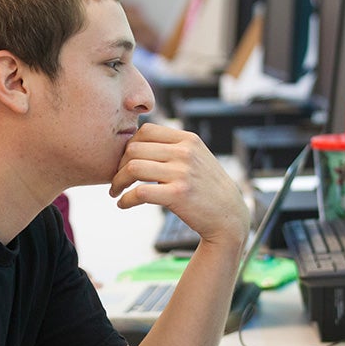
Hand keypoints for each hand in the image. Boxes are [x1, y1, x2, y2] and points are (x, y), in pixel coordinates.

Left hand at [109, 123, 247, 245]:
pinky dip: (125, 199)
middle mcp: (185, 152)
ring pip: (133, 168)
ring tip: (116, 191)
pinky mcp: (178, 195)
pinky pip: (140, 192)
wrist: (228, 215)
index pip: (146, 131)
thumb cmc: (207, 188)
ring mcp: (182, 173)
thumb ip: (174, 147)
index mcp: (188, 139)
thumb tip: (138, 143)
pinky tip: (123, 204)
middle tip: (115, 179)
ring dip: (117, 181)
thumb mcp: (197, 157)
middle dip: (118, 165)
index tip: (124, 161)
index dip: (128, 145)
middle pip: (134, 148)